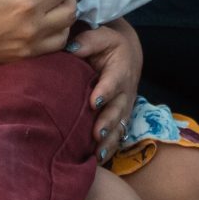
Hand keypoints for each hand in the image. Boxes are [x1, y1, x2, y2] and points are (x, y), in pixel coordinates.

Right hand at [0, 0, 77, 69]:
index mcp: (26, 5)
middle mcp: (33, 29)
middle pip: (69, 12)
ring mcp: (29, 48)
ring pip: (65, 33)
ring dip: (67, 18)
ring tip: (58, 7)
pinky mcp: (22, 61)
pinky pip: (52, 49)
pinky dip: (58, 35)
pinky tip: (49, 27)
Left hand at [69, 18, 142, 158]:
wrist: (127, 57)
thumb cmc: (108, 46)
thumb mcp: (101, 36)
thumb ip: (88, 42)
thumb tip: (71, 48)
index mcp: (120, 70)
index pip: (114, 81)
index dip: (105, 91)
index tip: (94, 101)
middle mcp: (125, 93)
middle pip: (118, 110)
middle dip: (107, 122)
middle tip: (96, 132)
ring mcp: (124, 109)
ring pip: (119, 128)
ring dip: (109, 141)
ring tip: (97, 154)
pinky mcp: (120, 120)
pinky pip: (117, 137)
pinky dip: (109, 150)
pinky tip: (97, 162)